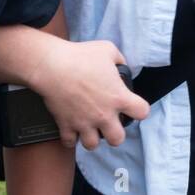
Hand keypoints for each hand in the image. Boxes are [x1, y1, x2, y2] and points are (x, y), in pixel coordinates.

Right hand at [31, 39, 149, 149]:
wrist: (53, 66)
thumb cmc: (81, 56)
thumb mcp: (108, 49)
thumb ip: (119, 60)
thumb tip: (121, 66)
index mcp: (118, 97)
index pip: (142, 112)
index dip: (139, 109)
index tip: (132, 106)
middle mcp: (104, 114)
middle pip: (117, 139)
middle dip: (114, 133)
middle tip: (109, 123)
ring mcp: (84, 123)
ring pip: (93, 145)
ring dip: (92, 137)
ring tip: (90, 127)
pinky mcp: (66, 126)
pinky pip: (70, 142)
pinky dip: (71, 137)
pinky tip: (72, 128)